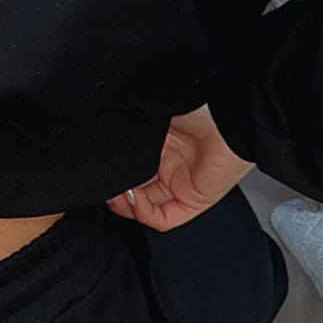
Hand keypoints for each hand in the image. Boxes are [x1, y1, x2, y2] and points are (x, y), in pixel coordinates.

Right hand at [107, 105, 252, 231]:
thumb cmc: (195, 103)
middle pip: (134, 189)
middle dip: (114, 190)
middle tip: (101, 182)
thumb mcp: (149, 113)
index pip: (129, 166)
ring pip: (146, 208)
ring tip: (114, 191)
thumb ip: (127, 130)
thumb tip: (101, 139)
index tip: (97, 167)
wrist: (225, 112)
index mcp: (160, 142)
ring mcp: (181, 184)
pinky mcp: (193, 200)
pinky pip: (164, 219)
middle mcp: (169, 164)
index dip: (112, 171)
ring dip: (125, 205)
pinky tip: (133, 199)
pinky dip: (144, 213)